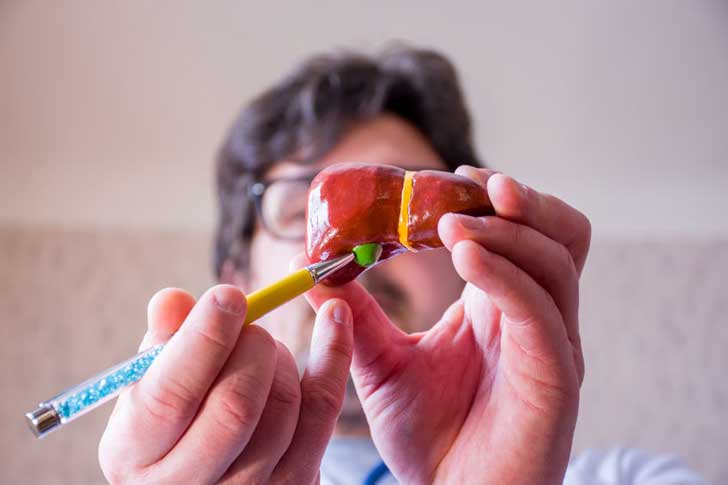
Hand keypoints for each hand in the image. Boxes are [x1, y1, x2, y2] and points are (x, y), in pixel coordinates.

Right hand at [98, 285, 353, 483]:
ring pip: (283, 409)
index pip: (169, 397)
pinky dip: (333, 356)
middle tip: (251, 325)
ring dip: (282, 358)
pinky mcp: (294, 484)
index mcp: (135, 454)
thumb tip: (173, 301)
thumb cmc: (172, 418)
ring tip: (264, 347)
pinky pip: (323, 412)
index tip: (228, 295)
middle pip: (235, 408)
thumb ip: (162, 344)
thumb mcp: (151, 387)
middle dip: (251, 348)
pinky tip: (336, 317)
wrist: (207, 472)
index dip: (203, 340)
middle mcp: (187, 484)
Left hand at [303, 167, 590, 483]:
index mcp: (503, 305)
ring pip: (557, 259)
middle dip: (518, 200)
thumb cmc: (429, 437)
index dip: (488, 199)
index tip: (439, 180)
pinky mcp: (555, 376)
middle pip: (560, 232)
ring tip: (449, 223)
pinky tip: (463, 256)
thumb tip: (311, 267)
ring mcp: (552, 344)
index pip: (519, 231)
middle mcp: (536, 316)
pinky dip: (504, 273)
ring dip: (506, 229)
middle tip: (467, 185)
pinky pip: (539, 309)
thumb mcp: (381, 363)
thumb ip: (355, 315)